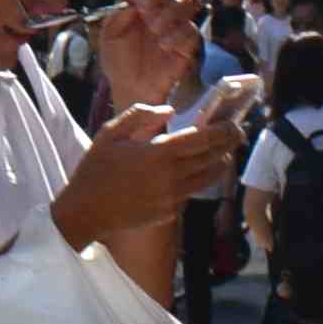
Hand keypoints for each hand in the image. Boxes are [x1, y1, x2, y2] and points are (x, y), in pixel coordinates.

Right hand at [57, 85, 246, 240]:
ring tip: (222, 152)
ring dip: (219, 163)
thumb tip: (169, 111)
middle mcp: (172, 177)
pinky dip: (198, 179)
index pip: (203, 140)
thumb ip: (140, 116)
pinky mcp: (171, 212)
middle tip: (236, 133)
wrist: (86, 212)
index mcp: (159, 153)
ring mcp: (173, 197)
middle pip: (213, 158)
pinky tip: (195, 170)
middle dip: (229, 144)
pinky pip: (191, 192)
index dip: (223, 130)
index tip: (233, 123)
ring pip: (208, 178)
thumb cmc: (95, 169)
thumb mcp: (110, 133)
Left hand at [89, 0, 202, 122]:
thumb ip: (118, 10)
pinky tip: (163, 45)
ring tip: (153, 28)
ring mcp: (176, 23)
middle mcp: (160, 7)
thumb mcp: (109, 34)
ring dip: (168, 11)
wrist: (130, 88)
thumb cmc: (118, 60)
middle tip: (145, 8)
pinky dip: (177, 35)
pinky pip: (192, 30)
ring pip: (186, 0)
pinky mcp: (188, 43)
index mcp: (140, 0)